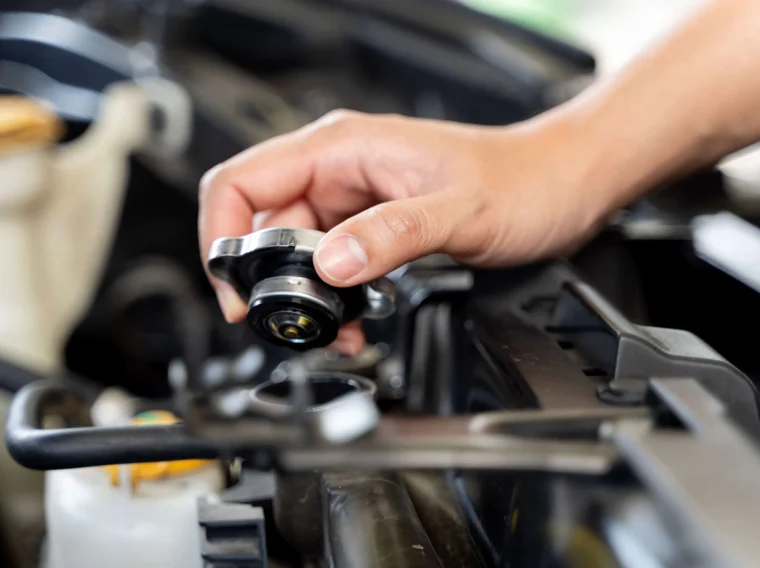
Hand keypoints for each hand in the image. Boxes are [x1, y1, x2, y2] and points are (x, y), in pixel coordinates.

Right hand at [199, 110, 613, 352]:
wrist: (559, 186)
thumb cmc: (520, 179)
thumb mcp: (456, 211)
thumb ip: (389, 236)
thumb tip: (330, 266)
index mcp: (342, 148)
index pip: (242, 183)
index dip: (222, 238)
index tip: (236, 291)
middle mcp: (339, 170)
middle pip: (263, 226)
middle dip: (269, 282)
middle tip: (294, 324)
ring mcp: (354, 199)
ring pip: (296, 252)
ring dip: (305, 297)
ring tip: (335, 329)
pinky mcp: (372, 225)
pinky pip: (330, 262)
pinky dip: (332, 296)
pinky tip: (353, 318)